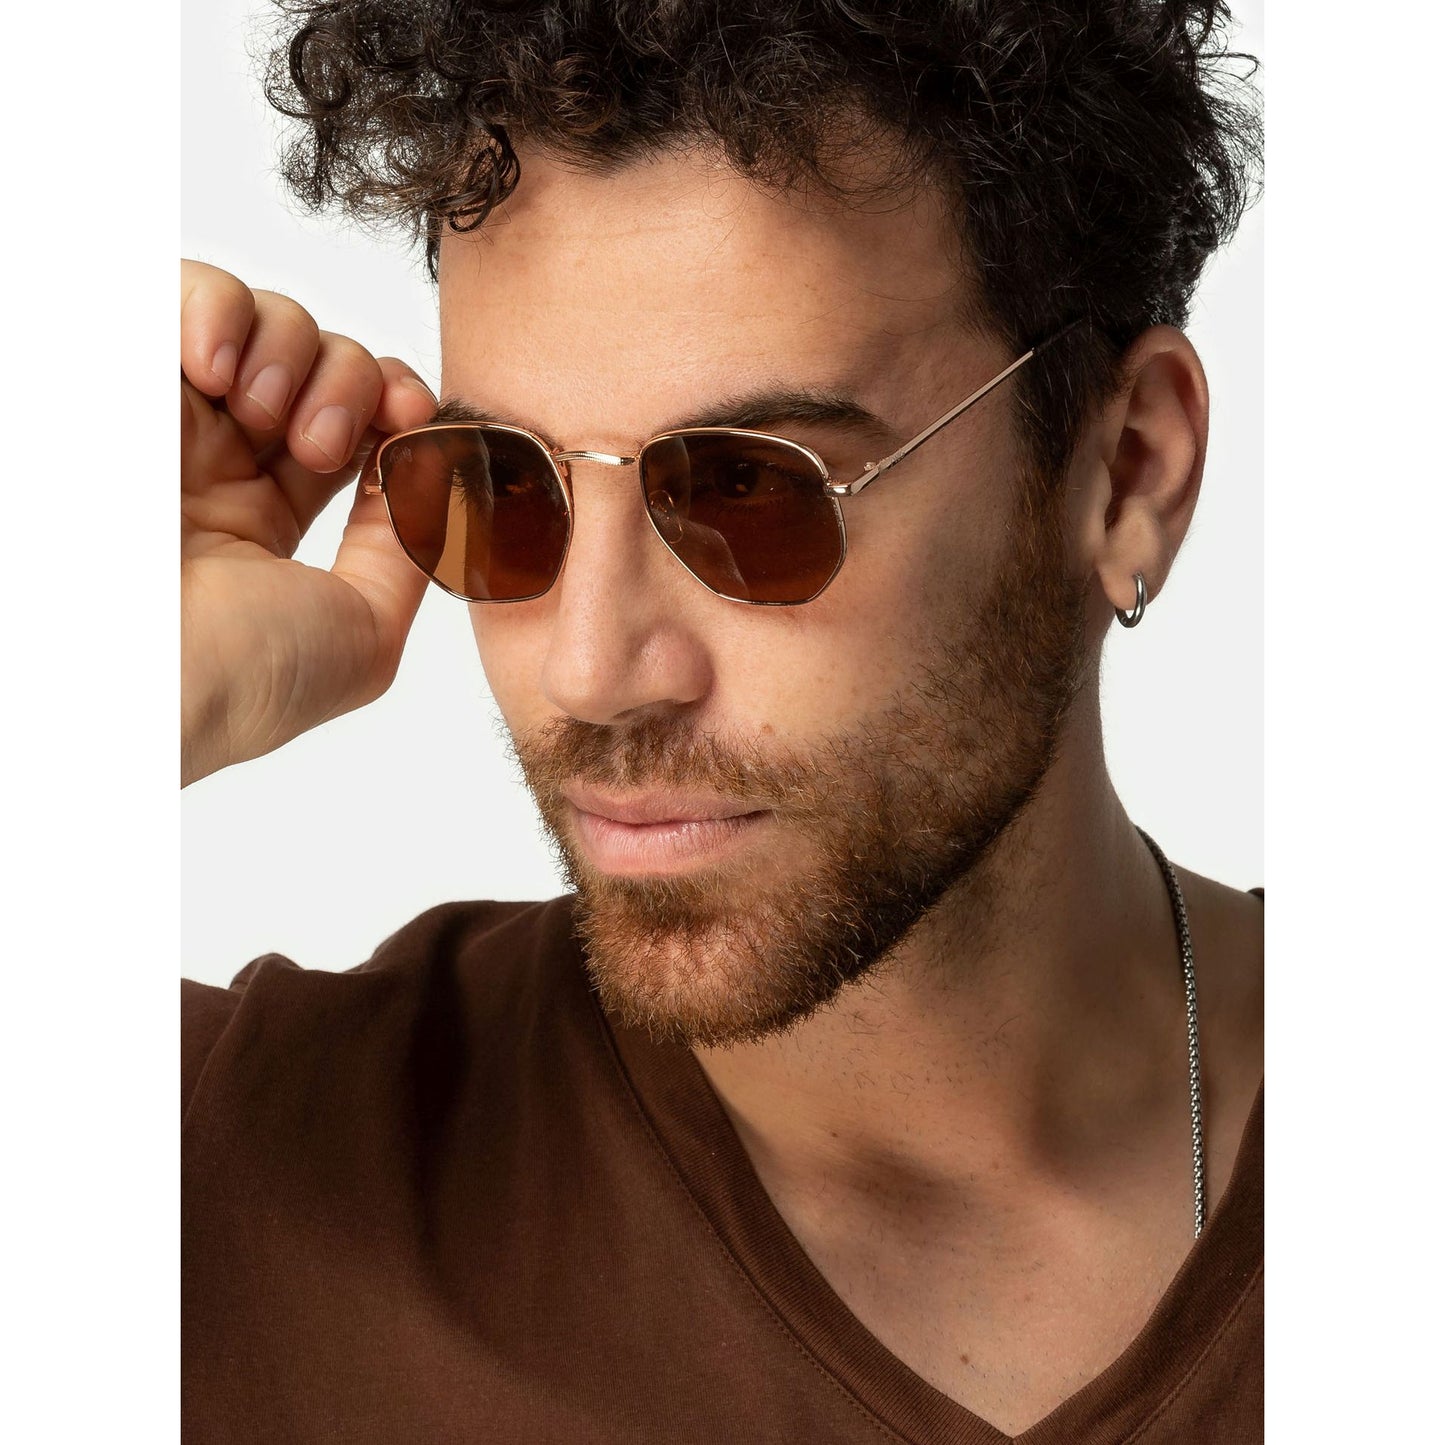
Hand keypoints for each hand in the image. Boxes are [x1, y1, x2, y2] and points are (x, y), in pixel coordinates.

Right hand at [180, 259, 436, 784]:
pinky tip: (218, 373)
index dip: (398, 407)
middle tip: (318, 443)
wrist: (133, 671)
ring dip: (297, 354)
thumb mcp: (366, 629)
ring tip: (262, 416)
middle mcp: (214, 465)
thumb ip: (411, 545)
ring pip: (271, 323)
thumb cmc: (239, 674)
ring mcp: (169, 418)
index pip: (352, 430)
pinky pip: (187, 290)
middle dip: (354, 384)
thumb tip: (435, 468)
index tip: (414, 419)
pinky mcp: (121, 372)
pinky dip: (224, 309)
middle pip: (325, 366)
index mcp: (263, 525)